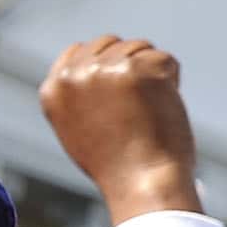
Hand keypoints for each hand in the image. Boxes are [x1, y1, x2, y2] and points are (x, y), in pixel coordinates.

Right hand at [39, 36, 200, 224]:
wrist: (142, 183)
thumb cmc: (115, 165)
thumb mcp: (76, 128)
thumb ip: (77, 94)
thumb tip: (93, 68)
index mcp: (54, 88)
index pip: (78, 51)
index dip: (103, 67)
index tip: (117, 91)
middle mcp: (76, 74)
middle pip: (110, 43)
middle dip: (128, 64)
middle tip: (138, 102)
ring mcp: (108, 69)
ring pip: (140, 48)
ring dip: (151, 73)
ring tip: (149, 111)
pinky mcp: (142, 69)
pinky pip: (165, 61)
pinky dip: (171, 82)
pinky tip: (162, 110)